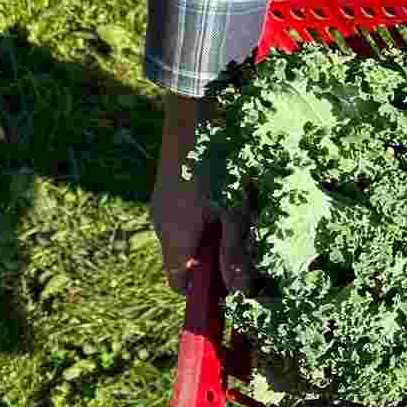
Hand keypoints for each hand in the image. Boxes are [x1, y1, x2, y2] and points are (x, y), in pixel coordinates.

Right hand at [151, 93, 251, 295]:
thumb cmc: (219, 163)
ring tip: (240, 223)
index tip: (230, 289)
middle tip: (244, 253)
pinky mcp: (168, 188)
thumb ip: (235, 253)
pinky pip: (186, 216)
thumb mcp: (236, 211)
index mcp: (175, 237)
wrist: (192, 113)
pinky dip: (206, 219)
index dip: (204, 294)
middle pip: (185, 262)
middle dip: (213, 265)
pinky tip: (230, 201)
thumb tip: (237, 293)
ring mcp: (163, 204)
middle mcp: (162, 224)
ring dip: (212, 239)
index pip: (181, 285)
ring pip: (187, 238)